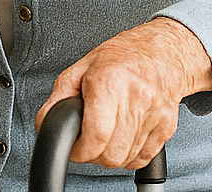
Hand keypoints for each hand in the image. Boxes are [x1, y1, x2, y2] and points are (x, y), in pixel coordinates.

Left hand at [36, 18, 211, 169]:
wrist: (162, 53)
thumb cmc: (121, 57)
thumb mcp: (81, 68)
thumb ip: (59, 97)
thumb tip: (45, 123)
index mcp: (109, 82)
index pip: (96, 135)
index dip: (81, 150)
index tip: (75, 148)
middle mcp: (135, 98)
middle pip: (112, 154)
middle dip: (94, 155)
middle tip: (88, 142)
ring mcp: (154, 115)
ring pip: (126, 160)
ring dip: (111, 156)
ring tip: (105, 136)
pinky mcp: (166, 127)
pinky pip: (143, 158)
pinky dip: (129, 156)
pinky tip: (122, 138)